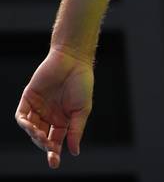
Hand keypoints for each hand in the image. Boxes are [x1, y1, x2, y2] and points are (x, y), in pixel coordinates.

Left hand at [15, 48, 93, 168]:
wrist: (73, 61)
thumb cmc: (81, 84)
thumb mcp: (82, 110)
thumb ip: (76, 131)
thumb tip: (74, 152)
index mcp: (63, 120)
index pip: (55, 141)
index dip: (53, 153)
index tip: (54, 164)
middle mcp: (49, 116)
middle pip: (41, 138)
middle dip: (44, 145)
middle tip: (49, 147)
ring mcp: (37, 108)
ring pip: (31, 129)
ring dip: (34, 135)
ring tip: (41, 136)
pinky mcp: (28, 99)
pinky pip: (22, 116)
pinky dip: (24, 123)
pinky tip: (31, 126)